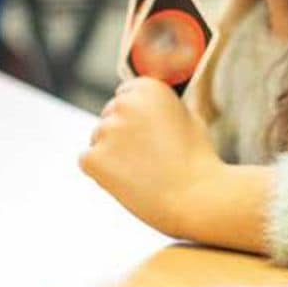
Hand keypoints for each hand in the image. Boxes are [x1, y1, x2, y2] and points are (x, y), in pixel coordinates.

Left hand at [79, 78, 226, 239]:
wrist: (198, 199)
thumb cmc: (199, 161)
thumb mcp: (189, 116)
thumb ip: (161, 104)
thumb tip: (144, 101)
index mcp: (146, 87)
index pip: (125, 96)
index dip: (138, 120)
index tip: (154, 137)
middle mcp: (123, 103)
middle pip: (109, 116)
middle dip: (122, 135)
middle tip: (150, 159)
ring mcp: (106, 130)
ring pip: (98, 139)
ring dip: (112, 154)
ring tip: (143, 173)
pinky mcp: (93, 157)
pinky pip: (88, 161)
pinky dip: (102, 173)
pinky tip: (128, 182)